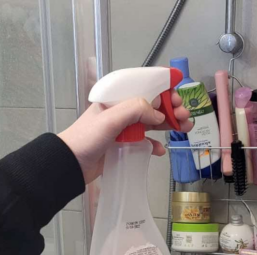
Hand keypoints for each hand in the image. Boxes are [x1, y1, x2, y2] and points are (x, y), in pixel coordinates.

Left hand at [58, 92, 191, 183]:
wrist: (70, 165)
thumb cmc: (87, 138)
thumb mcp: (110, 119)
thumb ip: (136, 111)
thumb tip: (159, 116)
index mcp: (117, 98)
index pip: (144, 88)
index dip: (163, 90)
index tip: (177, 97)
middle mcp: (122, 111)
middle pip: (152, 106)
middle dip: (171, 109)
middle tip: (185, 116)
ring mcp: (124, 129)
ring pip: (151, 124)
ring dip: (169, 125)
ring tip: (185, 128)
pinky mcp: (124, 146)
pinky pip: (144, 143)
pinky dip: (154, 145)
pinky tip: (161, 150)